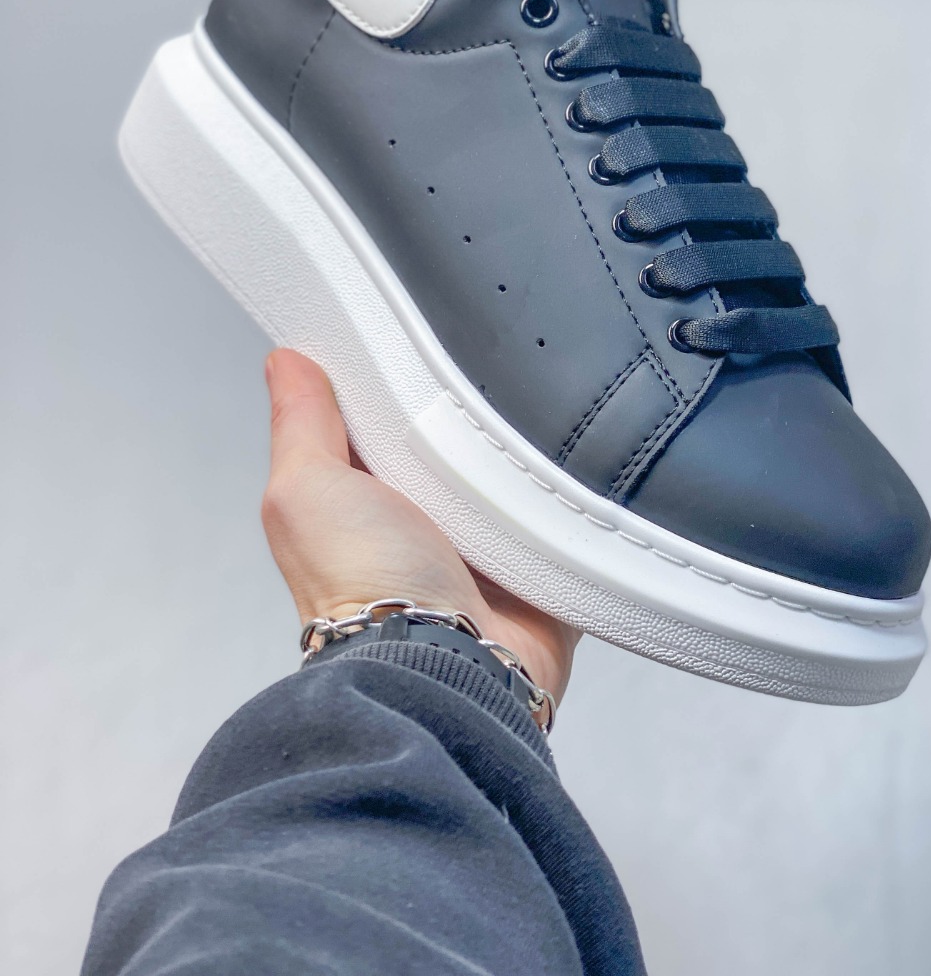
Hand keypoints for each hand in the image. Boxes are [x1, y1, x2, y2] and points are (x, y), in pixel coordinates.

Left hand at [261, 349, 579, 701]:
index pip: (385, 418)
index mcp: (367, 498)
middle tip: (493, 364)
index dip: (397, 378)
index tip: (420, 330)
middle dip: (473, 409)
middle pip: (457, 440)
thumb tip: (286, 361)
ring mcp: (487, 547)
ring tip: (540, 407)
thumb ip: (300, 424)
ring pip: (515, 473)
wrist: (444, 665)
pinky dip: (572, 493)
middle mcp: (425, 521)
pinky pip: (568, 514)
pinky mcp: (543, 569)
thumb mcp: (307, 490)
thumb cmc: (362, 585)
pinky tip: (578, 459)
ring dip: (525, 450)